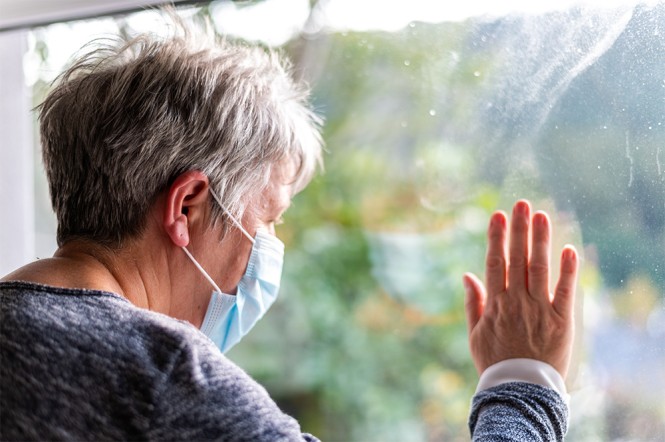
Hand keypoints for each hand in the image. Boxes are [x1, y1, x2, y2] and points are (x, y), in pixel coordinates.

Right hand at [463, 200, 578, 378]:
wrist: (520, 390)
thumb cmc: (494, 362)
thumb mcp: (475, 333)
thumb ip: (472, 302)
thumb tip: (466, 274)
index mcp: (495, 303)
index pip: (495, 262)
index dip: (496, 237)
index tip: (497, 215)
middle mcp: (517, 301)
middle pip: (517, 258)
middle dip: (519, 229)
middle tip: (521, 204)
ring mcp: (540, 309)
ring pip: (540, 268)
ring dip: (540, 240)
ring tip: (540, 215)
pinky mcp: (561, 320)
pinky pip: (565, 291)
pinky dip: (567, 270)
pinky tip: (568, 249)